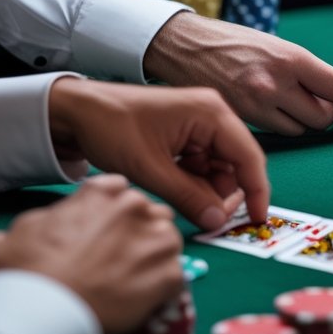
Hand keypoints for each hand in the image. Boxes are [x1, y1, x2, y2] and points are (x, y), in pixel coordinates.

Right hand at [0, 174, 184, 333]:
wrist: (39, 314)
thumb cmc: (20, 274)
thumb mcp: (9, 239)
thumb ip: (29, 229)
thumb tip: (15, 237)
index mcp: (101, 193)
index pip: (120, 191)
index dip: (113, 214)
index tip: (105, 232)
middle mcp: (135, 207)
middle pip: (150, 214)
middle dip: (138, 233)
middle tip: (119, 261)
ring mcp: (156, 240)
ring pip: (168, 243)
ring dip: (155, 259)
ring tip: (133, 283)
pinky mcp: (170, 275)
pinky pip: (176, 278)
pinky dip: (162, 290)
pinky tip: (142, 302)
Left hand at [47, 78, 270, 229]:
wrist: (76, 111)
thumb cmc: (111, 127)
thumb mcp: (150, 168)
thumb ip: (188, 197)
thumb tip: (218, 222)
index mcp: (210, 113)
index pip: (248, 156)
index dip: (256, 190)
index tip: (256, 220)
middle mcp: (211, 115)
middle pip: (235, 164)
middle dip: (225, 195)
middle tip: (207, 221)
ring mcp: (198, 125)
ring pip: (218, 169)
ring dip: (207, 191)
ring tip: (183, 205)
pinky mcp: (186, 135)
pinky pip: (202, 166)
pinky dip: (194, 183)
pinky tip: (175, 191)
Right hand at [142, 13, 332, 135]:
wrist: (184, 45)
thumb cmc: (234, 42)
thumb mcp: (276, 47)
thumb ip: (304, 71)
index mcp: (291, 58)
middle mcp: (276, 83)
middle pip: (323, 118)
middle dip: (325, 113)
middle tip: (314, 99)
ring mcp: (257, 104)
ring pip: (300, 129)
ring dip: (299, 120)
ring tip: (280, 97)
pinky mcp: (241, 120)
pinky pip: (275, 134)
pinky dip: (278, 125)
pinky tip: (262, 104)